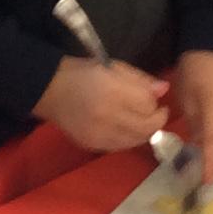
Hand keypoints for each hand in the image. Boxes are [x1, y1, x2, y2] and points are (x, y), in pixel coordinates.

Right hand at [37, 56, 167, 153]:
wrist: (48, 90)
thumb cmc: (82, 72)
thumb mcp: (113, 66)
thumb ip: (140, 79)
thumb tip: (164, 90)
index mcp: (112, 90)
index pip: (148, 104)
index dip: (154, 100)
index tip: (152, 96)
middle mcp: (107, 115)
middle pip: (147, 126)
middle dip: (157, 119)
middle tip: (156, 111)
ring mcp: (99, 134)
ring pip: (137, 139)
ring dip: (145, 130)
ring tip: (141, 120)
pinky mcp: (93, 145)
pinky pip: (122, 146)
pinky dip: (130, 138)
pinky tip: (125, 127)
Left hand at [171, 50, 212, 185]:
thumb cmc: (195, 68)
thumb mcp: (185, 95)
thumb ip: (192, 120)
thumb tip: (196, 138)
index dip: (210, 164)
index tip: (208, 182)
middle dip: (208, 147)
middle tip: (193, 157)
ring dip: (212, 131)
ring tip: (197, 133)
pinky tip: (207, 114)